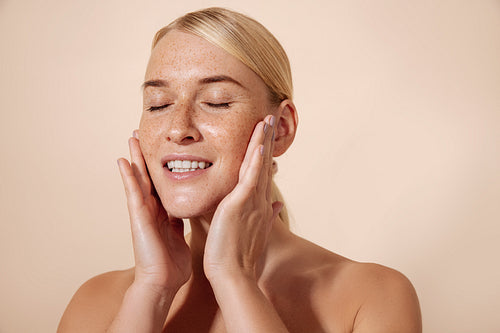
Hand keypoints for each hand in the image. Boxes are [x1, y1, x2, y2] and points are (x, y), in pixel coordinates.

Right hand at [118, 134, 191, 293]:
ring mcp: (143, 212)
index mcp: (163, 213)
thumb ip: (180, 222)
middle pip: (149, 176)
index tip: (162, 148)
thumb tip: (187, 212)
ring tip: (132, 137)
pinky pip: (132, 193)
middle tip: (142, 133)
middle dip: (145, 156)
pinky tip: (122, 160)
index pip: (162, 184)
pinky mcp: (138, 217)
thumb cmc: (172, 264)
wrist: (163, 282)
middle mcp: (152, 209)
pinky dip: (127, 176)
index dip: (161, 166)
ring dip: (135, 158)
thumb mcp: (180, 236)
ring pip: (139, 179)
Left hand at [203, 115, 282, 281]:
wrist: (233, 275)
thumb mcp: (255, 232)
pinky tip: (258, 144)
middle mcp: (259, 199)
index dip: (266, 151)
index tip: (268, 134)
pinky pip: (249, 178)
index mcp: (258, 204)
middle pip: (264, 163)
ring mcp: (251, 201)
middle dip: (268, 139)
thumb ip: (265, 215)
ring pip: (258, 165)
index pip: (263, 172)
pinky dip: (255, 161)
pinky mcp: (240, 205)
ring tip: (268, 119)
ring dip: (263, 141)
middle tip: (272, 116)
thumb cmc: (239, 257)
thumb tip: (277, 203)